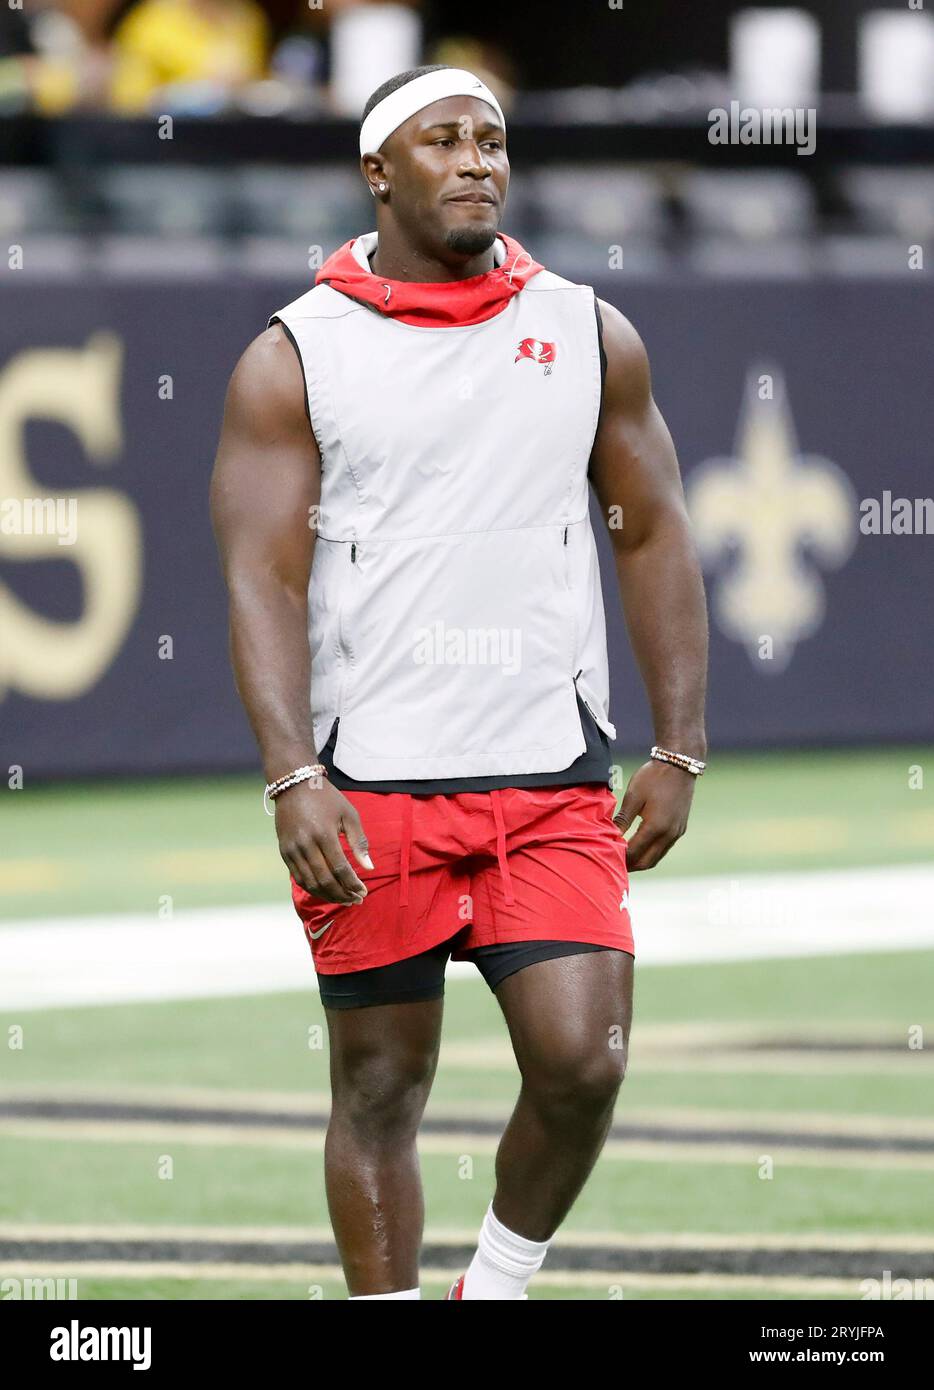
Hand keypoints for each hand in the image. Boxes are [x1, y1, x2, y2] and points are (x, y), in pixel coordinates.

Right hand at [275, 778, 372, 903]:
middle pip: (325, 880)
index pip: (340, 869)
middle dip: (342, 894)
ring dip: (328, 895)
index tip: (364, 892)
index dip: (353, 884)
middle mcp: (306, 844)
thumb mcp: (349, 814)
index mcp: (324, 834)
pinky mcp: (284, 852)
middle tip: (356, 900)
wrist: (294, 785)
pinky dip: (313, 888)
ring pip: (310, 883)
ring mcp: (292, 849)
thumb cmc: (327, 798)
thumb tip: (369, 868)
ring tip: (344, 899)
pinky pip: (298, 878)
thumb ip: (359, 842)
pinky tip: (326, 891)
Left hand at [613, 759, 695, 870]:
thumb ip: (622, 820)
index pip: (634, 853)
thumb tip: (610, 837)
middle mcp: (669, 834)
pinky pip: (664, 849)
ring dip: (641, 861)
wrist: (679, 764)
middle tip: (614, 864)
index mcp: (656, 827)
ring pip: (656, 858)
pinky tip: (639, 848)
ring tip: (624, 859)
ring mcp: (677, 833)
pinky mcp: (680, 829)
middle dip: (630, 866)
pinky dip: (651, 853)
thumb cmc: (653, 777)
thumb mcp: (633, 796)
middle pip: (647, 862)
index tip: (606, 857)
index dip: (620, 858)